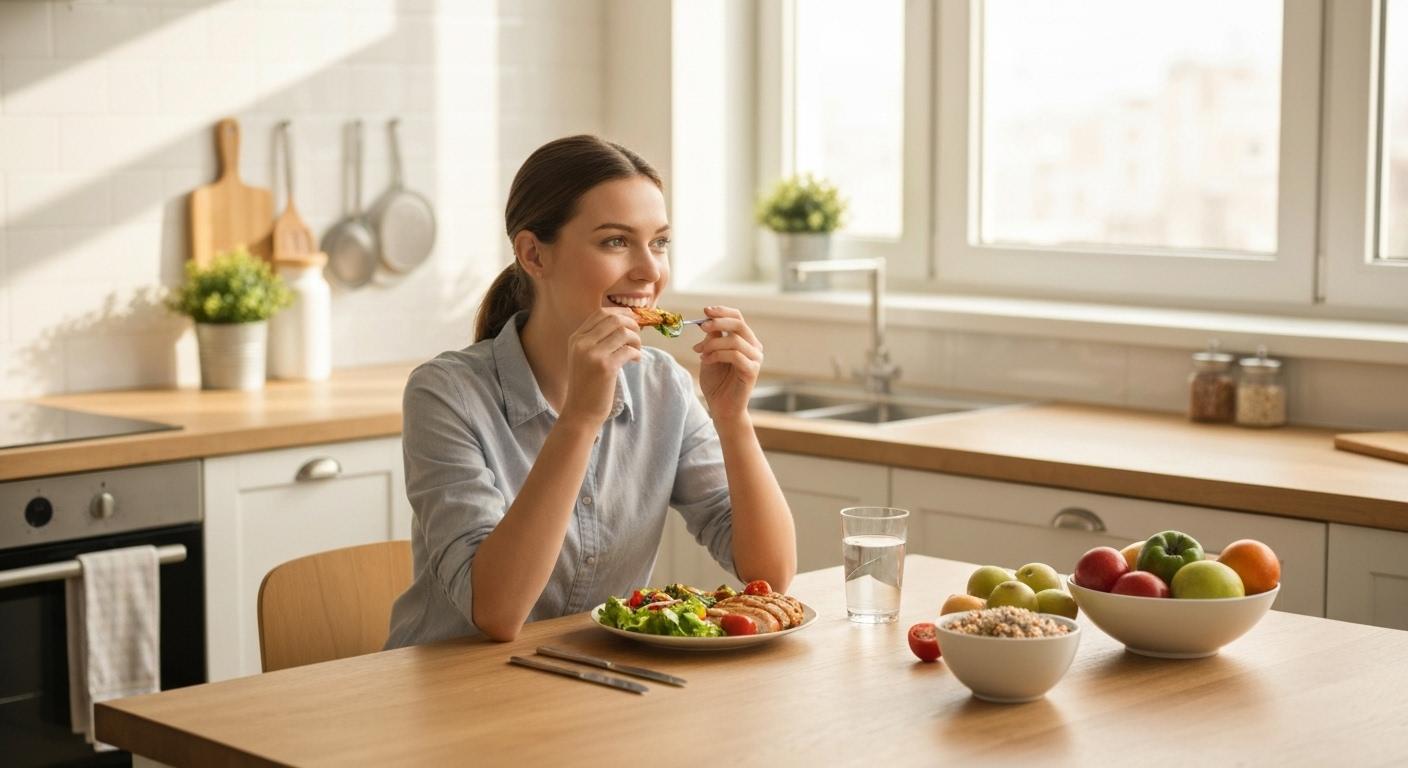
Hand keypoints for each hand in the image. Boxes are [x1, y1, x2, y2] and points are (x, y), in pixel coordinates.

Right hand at [559, 309, 641, 427]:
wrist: (580, 412)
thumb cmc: (587, 385)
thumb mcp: (585, 357)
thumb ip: (598, 339)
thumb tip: (626, 321)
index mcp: (576, 338)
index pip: (601, 313)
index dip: (621, 314)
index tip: (632, 321)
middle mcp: (582, 343)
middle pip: (614, 319)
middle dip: (632, 324)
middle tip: (637, 337)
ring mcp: (592, 354)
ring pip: (623, 332)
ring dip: (636, 339)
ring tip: (636, 350)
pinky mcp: (605, 367)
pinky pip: (628, 350)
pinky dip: (636, 353)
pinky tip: (635, 360)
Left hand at [692, 306, 762, 422]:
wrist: (721, 408)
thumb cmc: (716, 383)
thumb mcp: (709, 355)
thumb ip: (712, 339)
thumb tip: (708, 321)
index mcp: (745, 341)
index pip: (737, 318)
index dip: (722, 312)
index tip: (705, 311)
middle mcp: (754, 347)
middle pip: (738, 325)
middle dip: (718, 322)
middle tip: (702, 326)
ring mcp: (755, 359)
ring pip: (734, 341)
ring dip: (712, 344)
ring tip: (699, 352)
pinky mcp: (752, 371)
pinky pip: (734, 356)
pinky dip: (716, 355)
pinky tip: (705, 360)